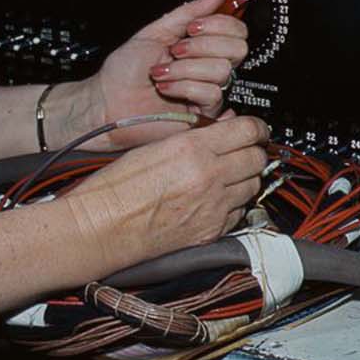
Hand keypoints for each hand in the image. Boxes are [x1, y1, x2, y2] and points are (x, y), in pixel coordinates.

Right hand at [66, 115, 270, 267]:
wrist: (102, 227)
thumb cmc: (116, 187)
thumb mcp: (155, 146)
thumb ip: (192, 139)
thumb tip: (217, 135)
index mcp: (193, 149)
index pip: (247, 130)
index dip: (256, 127)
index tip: (256, 129)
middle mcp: (209, 177)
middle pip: (257, 159)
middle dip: (254, 152)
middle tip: (245, 150)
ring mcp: (213, 207)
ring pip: (253, 186)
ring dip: (246, 178)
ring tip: (230, 175)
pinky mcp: (211, 232)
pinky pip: (239, 213)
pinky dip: (235, 204)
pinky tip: (217, 199)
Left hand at [69, 0, 248, 148]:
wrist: (109, 99)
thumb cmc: (125, 70)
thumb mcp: (156, 31)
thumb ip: (189, 11)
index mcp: (200, 45)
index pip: (236, 30)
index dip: (219, 24)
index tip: (192, 27)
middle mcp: (208, 66)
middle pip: (238, 48)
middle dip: (202, 45)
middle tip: (176, 49)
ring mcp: (207, 89)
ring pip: (222, 70)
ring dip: (185, 68)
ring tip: (163, 72)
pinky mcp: (205, 113)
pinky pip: (211, 93)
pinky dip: (183, 86)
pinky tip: (166, 88)